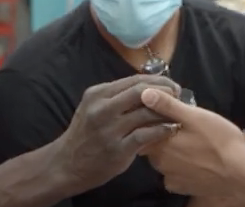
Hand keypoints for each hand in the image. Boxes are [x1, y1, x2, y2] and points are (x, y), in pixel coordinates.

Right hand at [54, 74, 181, 192]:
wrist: (66, 164)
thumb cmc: (85, 133)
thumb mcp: (94, 107)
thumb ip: (117, 96)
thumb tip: (150, 87)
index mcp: (98, 94)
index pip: (134, 80)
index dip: (157, 81)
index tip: (172, 86)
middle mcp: (102, 108)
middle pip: (141, 91)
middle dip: (165, 92)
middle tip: (178, 97)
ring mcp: (109, 129)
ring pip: (146, 112)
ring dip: (166, 112)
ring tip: (177, 113)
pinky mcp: (117, 150)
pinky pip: (147, 135)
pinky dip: (162, 130)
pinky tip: (170, 129)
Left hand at [139, 87, 244, 196]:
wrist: (240, 174)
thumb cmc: (218, 141)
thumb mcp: (194, 117)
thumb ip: (167, 106)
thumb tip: (143, 93)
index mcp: (159, 144)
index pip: (143, 130)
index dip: (152, 120)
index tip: (167, 113)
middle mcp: (159, 164)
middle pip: (152, 145)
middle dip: (162, 135)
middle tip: (182, 125)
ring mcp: (171, 179)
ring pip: (164, 159)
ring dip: (172, 150)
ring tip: (191, 141)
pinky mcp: (183, 189)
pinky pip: (174, 173)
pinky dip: (180, 166)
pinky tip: (194, 159)